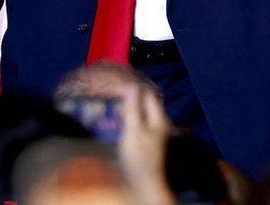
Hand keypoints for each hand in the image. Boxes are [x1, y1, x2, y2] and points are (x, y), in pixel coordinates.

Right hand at [117, 85, 176, 204]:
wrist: (142, 182)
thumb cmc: (138, 156)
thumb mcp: (134, 129)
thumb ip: (133, 107)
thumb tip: (132, 86)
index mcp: (158, 118)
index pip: (147, 93)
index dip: (132, 87)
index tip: (114, 86)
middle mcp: (157, 122)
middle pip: (144, 101)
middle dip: (129, 94)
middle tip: (111, 91)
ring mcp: (151, 130)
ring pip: (139, 110)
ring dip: (126, 105)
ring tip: (111, 100)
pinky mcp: (143, 138)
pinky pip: (135, 120)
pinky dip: (126, 115)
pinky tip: (116, 116)